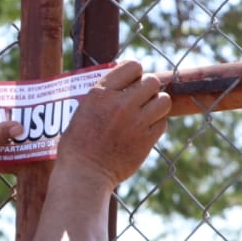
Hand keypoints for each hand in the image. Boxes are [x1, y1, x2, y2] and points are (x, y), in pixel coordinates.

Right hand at [55, 60, 170, 189]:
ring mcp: (136, 122)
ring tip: (147, 112)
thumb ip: (104, 95)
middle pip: (152, 81)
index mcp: (101, 93)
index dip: (135, 73)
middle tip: (140, 99)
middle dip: (148, 89)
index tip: (132, 81)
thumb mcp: (83, 110)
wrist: (84, 174)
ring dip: (157, 104)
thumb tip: (122, 84)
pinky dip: (156, 125)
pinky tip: (145, 130)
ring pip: (164, 100)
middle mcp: (121, 103)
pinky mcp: (146, 140)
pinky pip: (163, 122)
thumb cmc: (77, 144)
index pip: (132, 66)